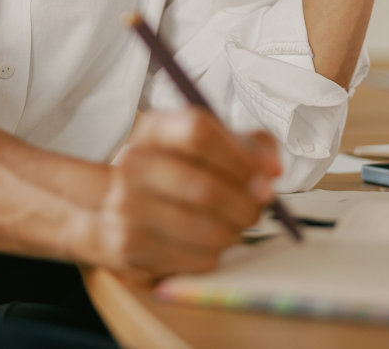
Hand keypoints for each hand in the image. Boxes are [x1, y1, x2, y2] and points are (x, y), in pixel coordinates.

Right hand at [85, 109, 280, 280]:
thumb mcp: (207, 145)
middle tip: (260, 207)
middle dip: (247, 203)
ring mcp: (128, 207)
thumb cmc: (177, 171)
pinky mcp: (131, 247)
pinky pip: (196, 258)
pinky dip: (216, 253)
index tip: (267, 173)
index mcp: (155, 130)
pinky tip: (209, 241)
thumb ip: (249, 146)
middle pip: (206, 188)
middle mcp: (135, 164)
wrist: (117, 208)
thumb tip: (272, 170)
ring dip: (235, 231)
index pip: (199, 132)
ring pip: (207, 229)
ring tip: (236, 224)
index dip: (241, 155)